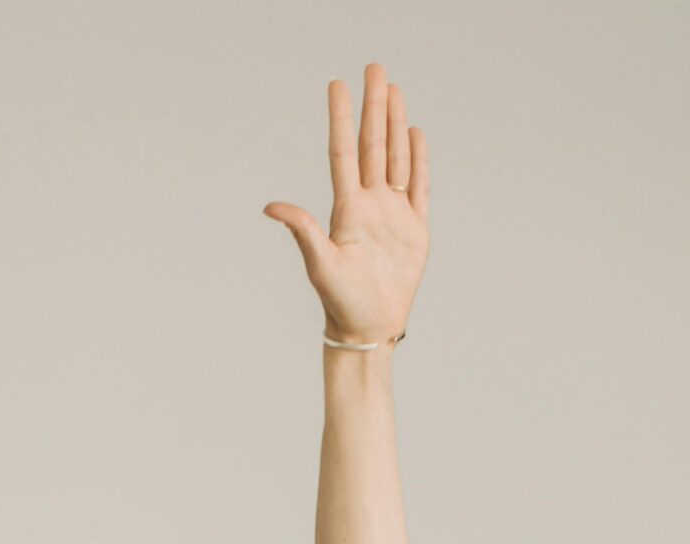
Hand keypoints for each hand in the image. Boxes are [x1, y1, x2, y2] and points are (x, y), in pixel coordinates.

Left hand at [264, 62, 428, 344]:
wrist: (368, 329)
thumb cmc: (340, 301)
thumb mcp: (320, 264)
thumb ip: (302, 231)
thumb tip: (270, 207)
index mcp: (346, 208)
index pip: (344, 152)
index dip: (341, 118)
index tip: (338, 85)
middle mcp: (369, 204)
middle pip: (373, 145)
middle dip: (374, 107)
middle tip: (375, 68)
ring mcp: (393, 214)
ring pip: (396, 158)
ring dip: (396, 124)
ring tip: (394, 91)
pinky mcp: (414, 230)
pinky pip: (419, 187)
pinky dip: (419, 160)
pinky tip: (415, 134)